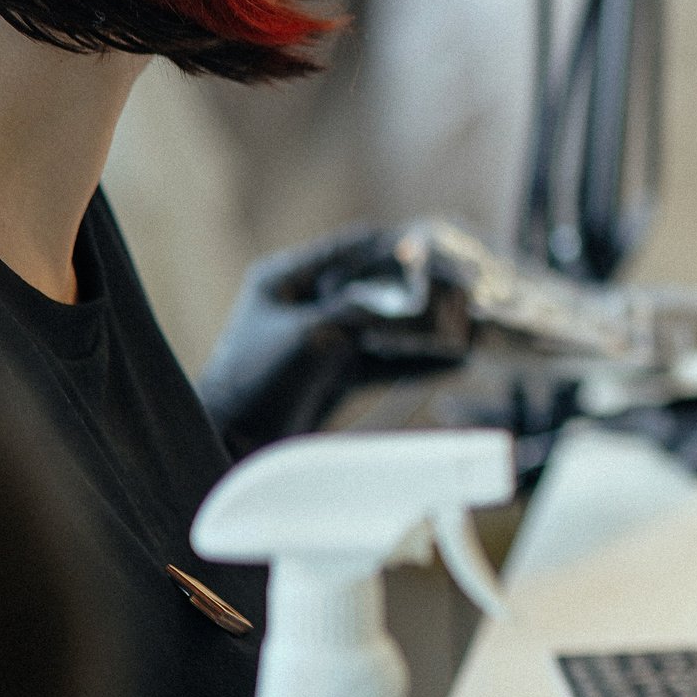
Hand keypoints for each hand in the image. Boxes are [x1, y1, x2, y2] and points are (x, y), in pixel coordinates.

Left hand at [197, 225, 463, 457]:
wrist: (230, 449)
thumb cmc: (254, 385)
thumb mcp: (312, 336)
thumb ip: (366, 311)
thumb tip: (423, 301)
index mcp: (286, 279)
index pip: (355, 247)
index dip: (400, 248)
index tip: (442, 251)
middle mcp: (306, 304)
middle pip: (377, 286)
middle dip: (421, 292)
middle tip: (464, 294)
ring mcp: (322, 340)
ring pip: (387, 326)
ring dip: (426, 329)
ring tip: (466, 329)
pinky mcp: (335, 376)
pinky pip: (386, 361)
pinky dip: (419, 362)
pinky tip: (454, 361)